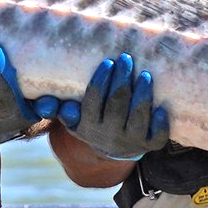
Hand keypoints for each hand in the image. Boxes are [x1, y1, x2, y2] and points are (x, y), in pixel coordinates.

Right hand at [54, 54, 168, 160]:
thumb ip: (60, 108)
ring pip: (137, 118)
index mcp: (88, 126)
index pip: (93, 103)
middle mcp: (108, 135)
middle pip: (116, 106)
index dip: (101, 82)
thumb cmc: (94, 120)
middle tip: (127, 59)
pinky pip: (157, 137)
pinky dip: (160, 123)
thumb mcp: (73, 118)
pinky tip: (162, 108)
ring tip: (146, 75)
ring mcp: (130, 141)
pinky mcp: (149, 145)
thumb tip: (45, 103)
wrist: (114, 148)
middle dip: (122, 81)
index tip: (108, 62)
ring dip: (142, 96)